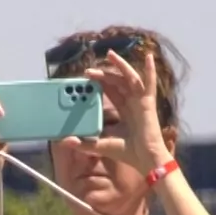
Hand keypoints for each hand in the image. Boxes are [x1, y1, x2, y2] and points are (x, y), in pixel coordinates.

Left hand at [71, 48, 170, 174]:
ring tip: (109, 54)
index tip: (86, 78)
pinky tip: (149, 57)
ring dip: (120, 65)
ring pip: (129, 78)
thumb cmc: (128, 153)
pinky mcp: (148, 103)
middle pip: (117, 82)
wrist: (145, 160)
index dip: (99, 84)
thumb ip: (84, 143)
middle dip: (104, 73)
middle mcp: (132, 103)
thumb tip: (65, 141)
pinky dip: (150, 70)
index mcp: (124, 111)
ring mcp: (140, 101)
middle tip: (88, 70)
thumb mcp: (101, 145)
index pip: (110, 92)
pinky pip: (149, 84)